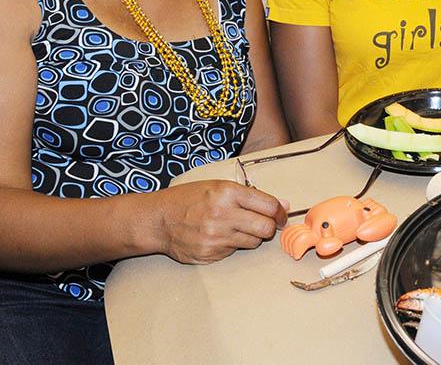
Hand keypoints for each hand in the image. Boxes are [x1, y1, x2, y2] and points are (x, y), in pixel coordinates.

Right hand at [156, 180, 288, 264]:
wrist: (157, 220)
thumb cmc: (188, 199)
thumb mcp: (218, 186)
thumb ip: (251, 195)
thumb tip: (283, 204)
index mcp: (227, 193)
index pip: (269, 206)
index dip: (280, 212)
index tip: (281, 216)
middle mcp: (223, 215)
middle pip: (266, 228)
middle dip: (269, 227)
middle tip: (264, 225)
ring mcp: (216, 237)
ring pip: (253, 242)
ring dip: (250, 236)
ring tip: (233, 228)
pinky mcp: (210, 254)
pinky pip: (233, 252)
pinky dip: (231, 245)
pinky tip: (216, 236)